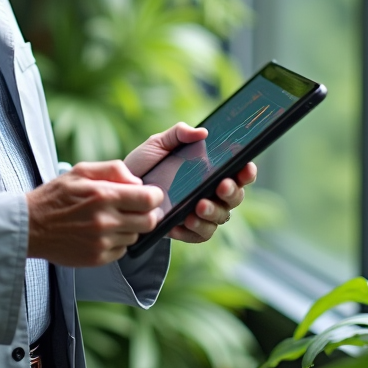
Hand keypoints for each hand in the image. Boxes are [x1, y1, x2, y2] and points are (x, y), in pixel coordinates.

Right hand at [26, 161, 163, 266]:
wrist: (30, 226)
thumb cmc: (56, 195)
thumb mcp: (81, 171)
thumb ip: (114, 169)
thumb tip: (138, 182)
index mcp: (103, 195)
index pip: (149, 199)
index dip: (154, 196)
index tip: (149, 195)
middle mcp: (105, 221)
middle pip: (149, 221)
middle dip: (147, 213)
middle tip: (136, 208)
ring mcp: (102, 243)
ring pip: (136, 236)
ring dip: (130, 227)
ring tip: (111, 220)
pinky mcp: (97, 259)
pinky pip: (122, 251)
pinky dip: (117, 242)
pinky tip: (101, 233)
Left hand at [125, 122, 256, 244]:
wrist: (120, 191)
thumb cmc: (143, 164)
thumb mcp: (158, 144)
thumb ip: (178, 134)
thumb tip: (202, 132)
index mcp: (210, 170)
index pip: (238, 172)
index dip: (247, 171)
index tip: (246, 167)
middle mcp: (210, 192)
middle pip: (235, 197)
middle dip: (232, 192)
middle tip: (221, 186)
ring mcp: (200, 213)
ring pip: (221, 217)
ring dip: (214, 212)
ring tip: (199, 206)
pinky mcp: (187, 230)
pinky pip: (201, 235)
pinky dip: (196, 229)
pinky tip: (184, 221)